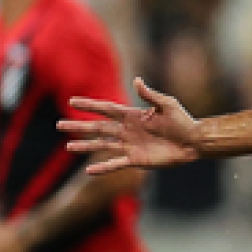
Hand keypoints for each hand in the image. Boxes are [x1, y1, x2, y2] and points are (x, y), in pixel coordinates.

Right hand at [58, 78, 200, 175]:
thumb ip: (150, 95)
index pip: (106, 109)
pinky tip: (88, 170)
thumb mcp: (167, 104)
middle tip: (58, 125)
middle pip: (98, 128)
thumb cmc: (183, 121)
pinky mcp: (137, 160)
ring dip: (85, 146)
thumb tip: (137, 80)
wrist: (193, 142)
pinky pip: (116, 163)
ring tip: (68, 147)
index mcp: (133, 116)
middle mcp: (128, 131)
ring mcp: (131, 146)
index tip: (72, 101)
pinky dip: (103, 167)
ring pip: (102, 146)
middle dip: (79, 126)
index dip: (90, 105)